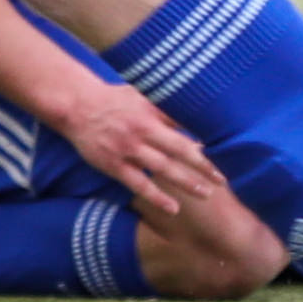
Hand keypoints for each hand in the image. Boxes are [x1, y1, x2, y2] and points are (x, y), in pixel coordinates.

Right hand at [57, 84, 226, 217]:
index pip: (184, 125)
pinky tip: (173, 208)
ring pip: (163, 168)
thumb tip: (194, 111)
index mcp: (151, 110)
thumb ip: (164, 105)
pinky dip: (157, 196)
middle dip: (202, 164)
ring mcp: (128, 148)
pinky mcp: (114, 165)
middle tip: (222, 179)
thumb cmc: (114, 99)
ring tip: (206, 193)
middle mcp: (142, 129)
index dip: (204, 137)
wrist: (77, 106)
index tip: (225, 148)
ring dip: (186, 181)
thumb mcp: (140, 94)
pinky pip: (139, 184)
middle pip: (179, 149)